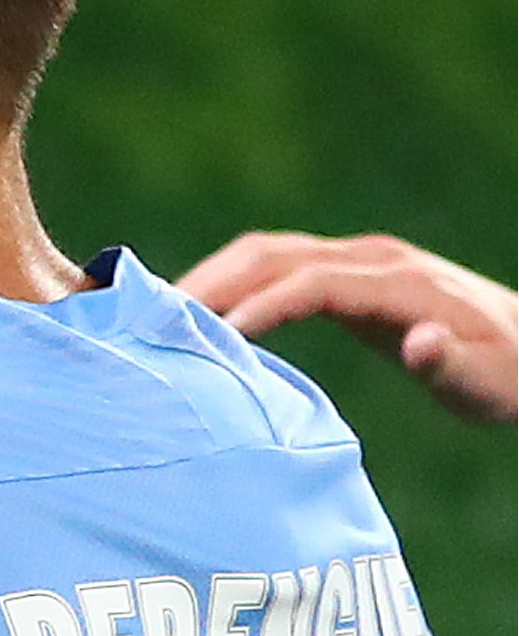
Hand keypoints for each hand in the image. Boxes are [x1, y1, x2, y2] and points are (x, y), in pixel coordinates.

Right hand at [178, 231, 518, 424]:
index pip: (316, 282)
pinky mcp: (343, 275)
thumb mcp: (487, 382)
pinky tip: (197, 315)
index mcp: (403, 283)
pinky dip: (229, 283)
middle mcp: (373, 259)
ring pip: (266, 254)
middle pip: (275, 255)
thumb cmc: (506, 374)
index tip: (217, 334)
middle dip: (214, 280)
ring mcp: (356, 261)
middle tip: (153, 316)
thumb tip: (417, 342)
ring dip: (212, 277)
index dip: (264, 304)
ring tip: (158, 313)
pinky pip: (273, 268)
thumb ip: (450, 362)